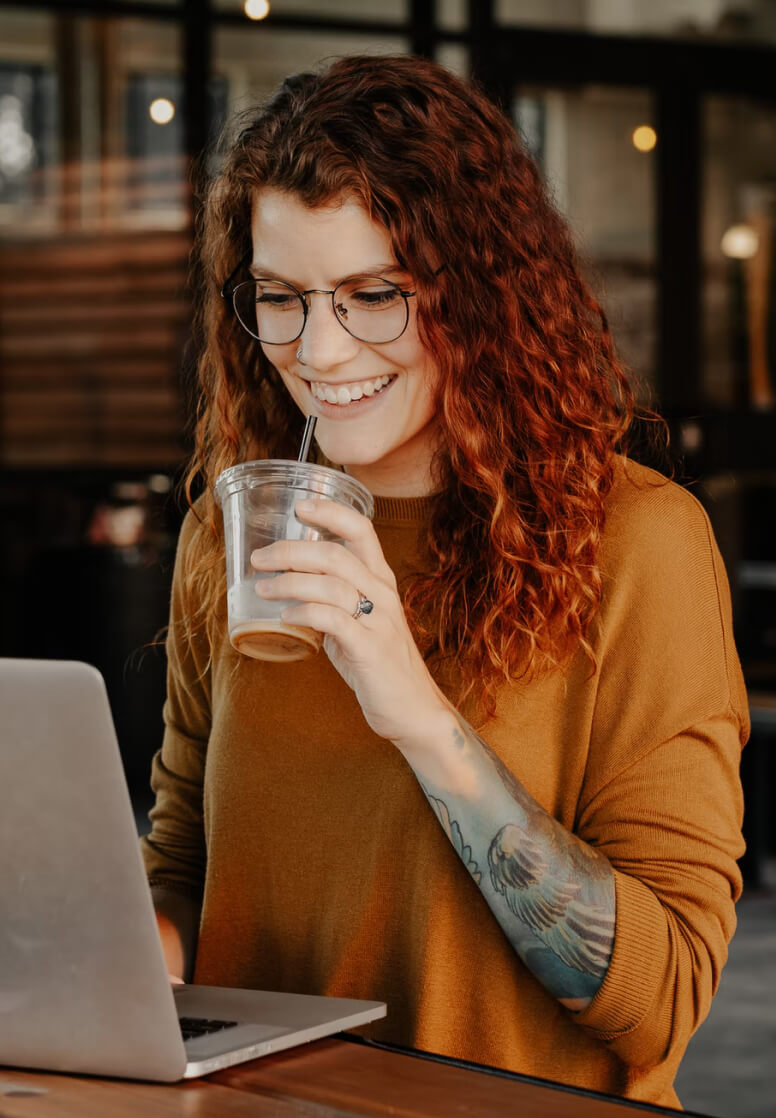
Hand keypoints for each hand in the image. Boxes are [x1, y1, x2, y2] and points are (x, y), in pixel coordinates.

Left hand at [250, 496, 447, 743]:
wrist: (412, 707)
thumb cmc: (379, 662)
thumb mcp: (359, 621)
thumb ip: (332, 599)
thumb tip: (289, 584)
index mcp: (381, 579)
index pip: (361, 530)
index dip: (330, 512)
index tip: (299, 506)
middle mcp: (383, 593)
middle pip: (335, 554)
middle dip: (290, 551)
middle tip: (260, 558)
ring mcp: (379, 620)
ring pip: (330, 584)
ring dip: (289, 582)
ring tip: (263, 588)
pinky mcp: (370, 649)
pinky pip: (333, 620)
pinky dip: (304, 613)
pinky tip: (285, 617)